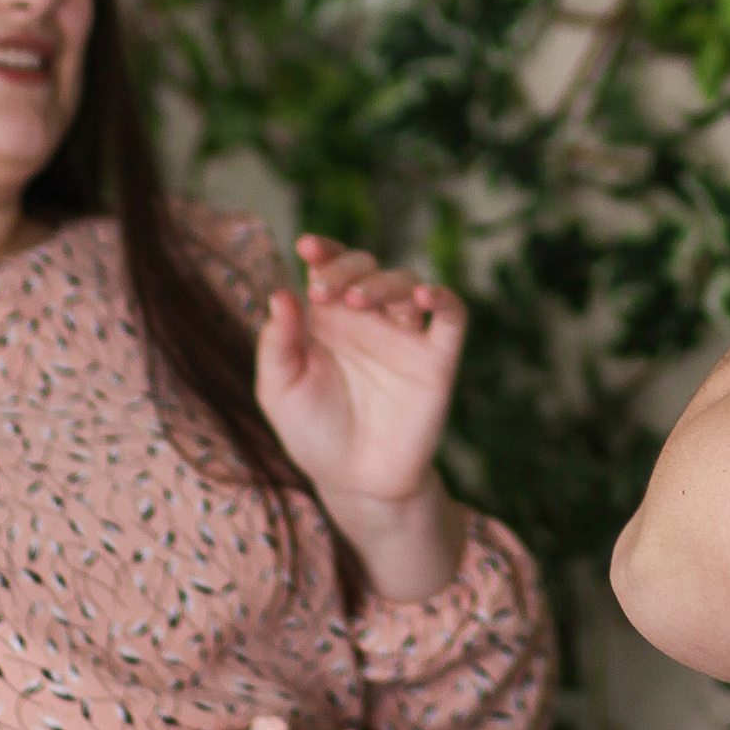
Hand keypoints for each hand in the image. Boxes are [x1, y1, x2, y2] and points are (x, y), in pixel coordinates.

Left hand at [256, 238, 468, 600]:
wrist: (356, 483)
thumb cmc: (314, 434)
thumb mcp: (280, 390)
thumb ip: (277, 344)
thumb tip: (280, 294)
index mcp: (327, 319)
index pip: (329, 268)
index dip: (323, 250)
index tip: (307, 246)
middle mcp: (368, 319)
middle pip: (367, 267)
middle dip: (347, 268)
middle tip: (326, 293)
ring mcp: (404, 336)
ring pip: (406, 282)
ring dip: (383, 282)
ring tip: (358, 300)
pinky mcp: (437, 358)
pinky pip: (451, 316)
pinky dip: (443, 298)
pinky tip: (424, 296)